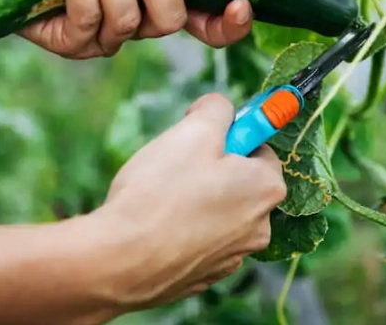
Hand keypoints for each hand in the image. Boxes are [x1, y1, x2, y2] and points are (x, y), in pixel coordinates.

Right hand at [94, 93, 286, 309]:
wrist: (120, 262)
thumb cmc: (160, 193)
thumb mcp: (193, 131)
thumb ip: (217, 110)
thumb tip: (221, 109)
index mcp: (265, 189)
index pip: (260, 148)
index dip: (229, 136)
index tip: (200, 137)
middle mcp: (259, 227)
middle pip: (240, 182)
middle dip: (212, 169)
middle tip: (175, 165)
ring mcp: (232, 257)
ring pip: (218, 212)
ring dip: (196, 200)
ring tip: (159, 197)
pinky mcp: (204, 276)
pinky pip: (198, 240)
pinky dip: (182, 230)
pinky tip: (154, 225)